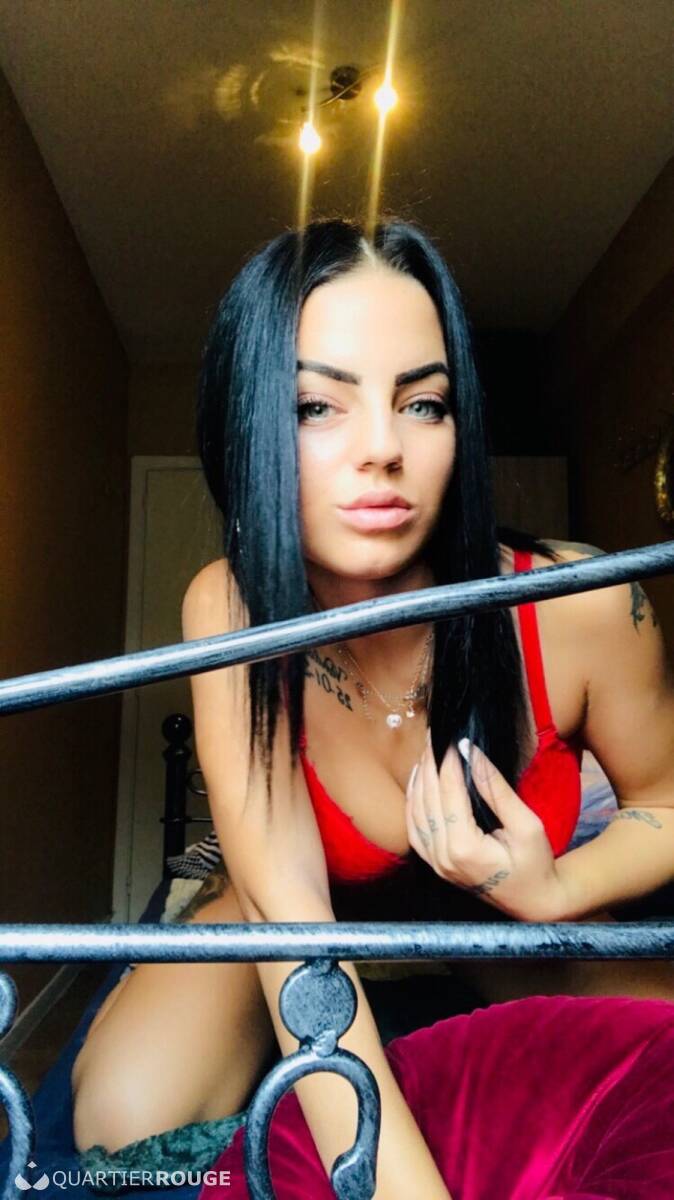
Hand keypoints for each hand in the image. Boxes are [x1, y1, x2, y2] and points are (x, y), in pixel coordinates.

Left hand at [405, 731, 567, 921]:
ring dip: (419, 779)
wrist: (535, 903)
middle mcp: (442, 857)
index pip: (449, 793)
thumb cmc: (537, 864)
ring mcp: (435, 863)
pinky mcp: (434, 864)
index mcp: (465, 849)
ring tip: (427, 751)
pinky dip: (413, 800)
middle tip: (435, 735)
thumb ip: (496, 790)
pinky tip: (419, 780)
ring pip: (415, 812)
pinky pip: (414, 828)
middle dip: (430, 764)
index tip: (451, 736)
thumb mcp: (526, 825)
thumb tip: (472, 754)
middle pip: (428, 799)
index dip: (448, 761)